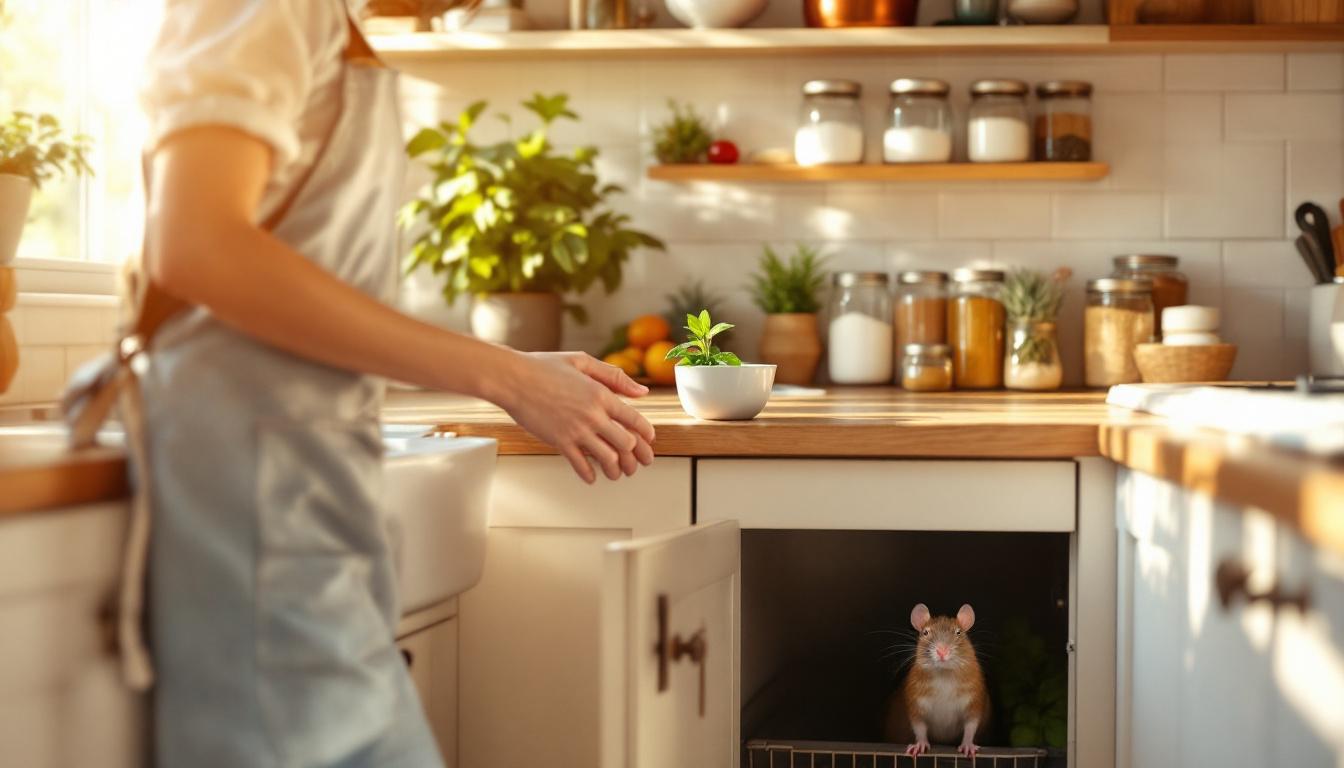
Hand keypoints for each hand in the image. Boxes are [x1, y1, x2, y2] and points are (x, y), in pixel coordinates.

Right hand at [499, 351, 655, 483]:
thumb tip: (642, 391)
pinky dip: (589, 475)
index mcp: (601, 394)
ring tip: (616, 473)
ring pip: (607, 459)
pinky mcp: (559, 441)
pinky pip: (580, 465)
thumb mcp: (583, 361)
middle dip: (636, 457)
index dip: (646, 435)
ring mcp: (576, 430)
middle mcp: (593, 414)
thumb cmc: (543, 367)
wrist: (512, 378)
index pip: (635, 420)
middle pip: (626, 443)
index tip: (648, 442)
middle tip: (637, 464)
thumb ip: (614, 376)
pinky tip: (591, 477)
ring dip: (615, 470)